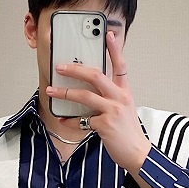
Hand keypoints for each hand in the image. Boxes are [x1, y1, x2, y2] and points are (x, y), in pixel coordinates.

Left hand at [46, 32, 150, 171]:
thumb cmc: (128, 132)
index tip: (108, 34)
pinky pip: (81, 119)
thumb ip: (110, 98)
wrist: (137, 153)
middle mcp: (120, 98)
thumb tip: (88, 91)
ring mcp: (113, 111)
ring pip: (85, 96)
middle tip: (60, 67)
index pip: (121, 66)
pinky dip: (70, 120)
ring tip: (51, 90)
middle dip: (75, 70)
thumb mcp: (124, 109)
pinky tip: (63, 119)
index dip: (115, 49)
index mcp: (125, 92)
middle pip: (96, 76)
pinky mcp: (105, 125)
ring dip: (65, 92)